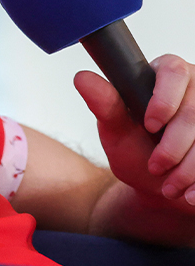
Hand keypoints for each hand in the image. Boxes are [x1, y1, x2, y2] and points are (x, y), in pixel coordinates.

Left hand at [75, 54, 194, 207]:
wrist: (160, 187)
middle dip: (173, 146)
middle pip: (193, 111)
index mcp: (163, 74)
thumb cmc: (135, 151)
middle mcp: (194, 88)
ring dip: (189, 168)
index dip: (164, 99)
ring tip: (168, 187)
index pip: (173, 71)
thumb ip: (104, 105)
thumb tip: (82, 78)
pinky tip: (190, 194)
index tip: (149, 126)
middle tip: (154, 167)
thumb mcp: (116, 131)